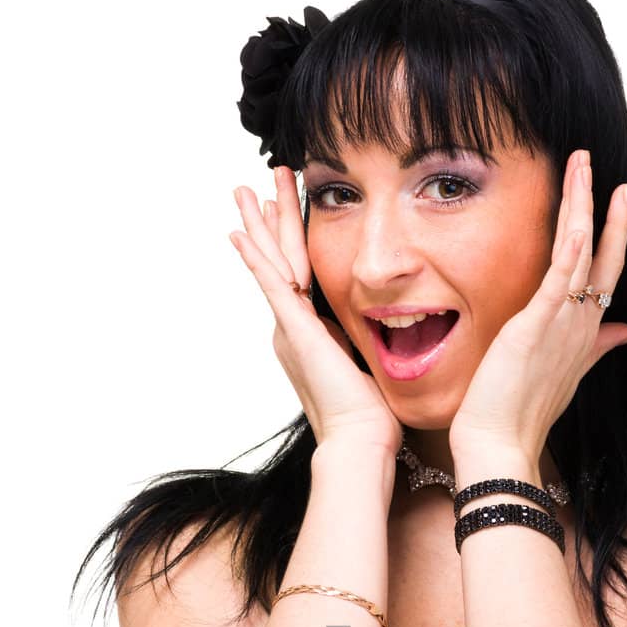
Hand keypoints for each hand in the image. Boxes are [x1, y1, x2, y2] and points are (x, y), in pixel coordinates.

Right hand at [230, 167, 402, 455]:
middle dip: (266, 221)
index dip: (289, 239)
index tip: (282, 209)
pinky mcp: (295, 331)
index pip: (298, 272)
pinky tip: (239, 234)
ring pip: (270, 263)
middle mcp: (293, 327)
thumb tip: (387, 324)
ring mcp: (291, 328)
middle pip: (277, 260)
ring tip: (242, 191)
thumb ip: (365, 340)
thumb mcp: (369, 362)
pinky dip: (255, 259)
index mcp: (310, 333)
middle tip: (251, 187)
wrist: (362, 439)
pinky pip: (271, 285)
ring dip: (258, 225)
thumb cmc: (373, 414)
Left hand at [448, 150, 626, 459]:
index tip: (615, 200)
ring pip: (580, 254)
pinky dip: (570, 252)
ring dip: (582, 207)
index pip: (603, 271)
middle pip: (600, 254)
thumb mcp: (566, 373)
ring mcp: (560, 325)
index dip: (611, 233)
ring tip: (582, 167)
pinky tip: (578, 222)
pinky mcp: (534, 328)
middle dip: (603, 208)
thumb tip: (626, 331)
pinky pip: (558, 283)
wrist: (500, 446)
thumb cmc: (523, 415)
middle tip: (600, 167)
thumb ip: (596, 348)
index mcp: (583, 331)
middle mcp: (579, 323)